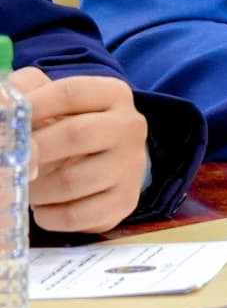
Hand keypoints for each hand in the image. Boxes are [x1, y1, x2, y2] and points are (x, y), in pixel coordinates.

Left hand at [7, 68, 150, 234]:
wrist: (108, 159)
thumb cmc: (69, 126)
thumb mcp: (53, 101)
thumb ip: (27, 92)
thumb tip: (4, 106)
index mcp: (114, 94)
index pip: (70, 93)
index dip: (33, 106)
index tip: (7, 121)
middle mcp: (131, 126)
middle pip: (76, 135)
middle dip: (34, 150)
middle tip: (12, 162)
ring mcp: (132, 165)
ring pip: (72, 181)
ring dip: (37, 188)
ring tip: (28, 186)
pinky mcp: (126, 200)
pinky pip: (76, 215)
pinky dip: (49, 216)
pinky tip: (44, 207)